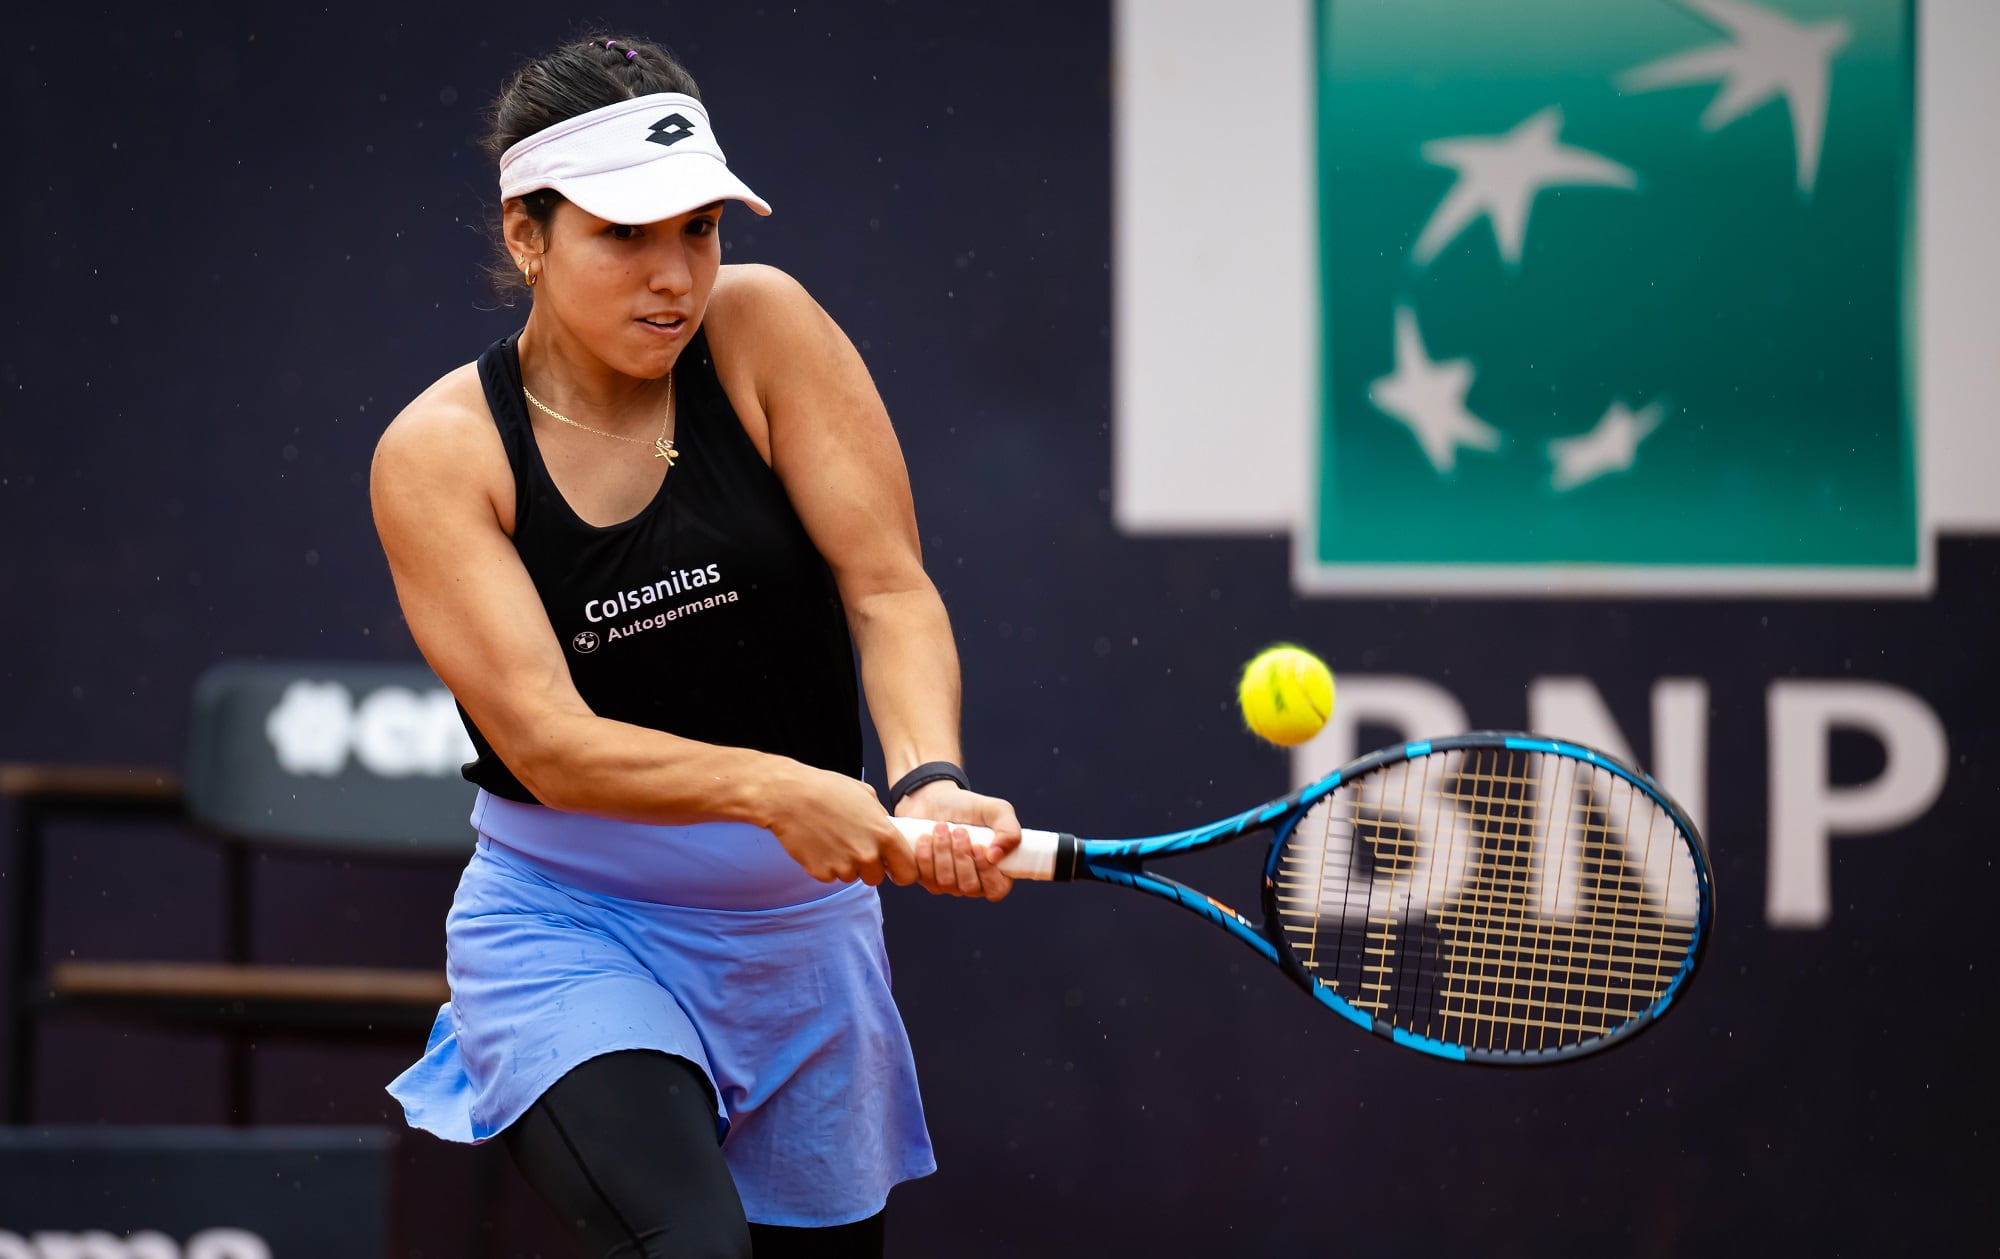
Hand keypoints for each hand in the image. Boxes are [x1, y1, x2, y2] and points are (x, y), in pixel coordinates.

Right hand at [764, 764, 916, 886]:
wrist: (790, 796)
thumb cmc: (826, 790)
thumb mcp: (866, 795)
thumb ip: (881, 818)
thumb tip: (887, 830)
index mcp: (884, 835)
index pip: (907, 870)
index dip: (901, 870)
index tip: (894, 869)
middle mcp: (867, 855)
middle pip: (876, 878)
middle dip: (868, 867)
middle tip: (853, 847)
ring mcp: (843, 866)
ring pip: (851, 876)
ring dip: (845, 865)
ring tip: (832, 839)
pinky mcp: (821, 873)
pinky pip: (830, 876)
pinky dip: (826, 865)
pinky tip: (818, 844)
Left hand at [895, 780, 1021, 901]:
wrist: (934, 799)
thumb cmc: (969, 807)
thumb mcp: (997, 810)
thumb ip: (1009, 830)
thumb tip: (996, 856)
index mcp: (995, 871)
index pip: (996, 889)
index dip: (987, 873)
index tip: (977, 847)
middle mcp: (973, 882)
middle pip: (969, 886)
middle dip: (962, 856)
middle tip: (959, 830)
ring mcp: (948, 883)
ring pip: (945, 882)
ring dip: (942, 851)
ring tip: (941, 827)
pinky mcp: (925, 878)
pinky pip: (924, 877)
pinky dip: (924, 855)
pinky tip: (925, 838)